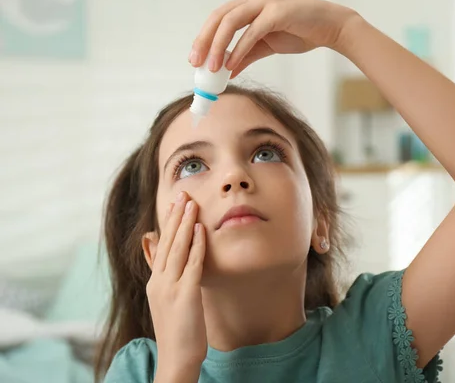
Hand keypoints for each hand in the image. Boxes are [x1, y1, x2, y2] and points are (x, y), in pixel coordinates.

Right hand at [146, 192, 206, 377]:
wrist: (175, 358)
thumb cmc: (177, 330)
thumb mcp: (166, 300)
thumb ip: (164, 276)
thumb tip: (163, 257)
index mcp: (155, 282)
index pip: (161, 245)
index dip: (168, 222)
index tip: (175, 202)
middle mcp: (159, 281)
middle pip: (168, 242)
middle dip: (176, 215)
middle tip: (183, 193)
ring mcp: (171, 288)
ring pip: (178, 249)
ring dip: (185, 224)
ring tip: (191, 203)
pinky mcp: (185, 295)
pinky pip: (192, 265)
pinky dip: (196, 246)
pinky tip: (201, 230)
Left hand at [189, 0, 358, 76]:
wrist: (329, 27)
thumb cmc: (300, 32)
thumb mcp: (266, 46)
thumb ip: (246, 55)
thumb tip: (228, 71)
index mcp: (248, 4)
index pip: (217, 19)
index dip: (204, 38)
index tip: (195, 60)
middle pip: (218, 17)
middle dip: (204, 41)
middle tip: (197, 63)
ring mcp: (264, 3)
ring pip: (231, 21)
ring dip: (219, 46)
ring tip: (213, 68)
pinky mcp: (277, 13)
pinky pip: (252, 31)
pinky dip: (240, 48)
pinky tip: (232, 65)